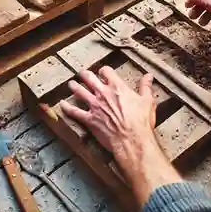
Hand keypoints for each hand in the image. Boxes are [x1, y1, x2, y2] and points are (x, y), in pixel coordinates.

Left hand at [61, 67, 180, 206]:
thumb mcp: (147, 101)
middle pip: (89, 78)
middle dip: (85, 74)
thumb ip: (146, 87)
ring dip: (74, 86)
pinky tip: (62, 105)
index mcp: (117, 87)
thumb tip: (148, 76)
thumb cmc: (141, 122)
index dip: (103, 71)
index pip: (106, 71)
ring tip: (71, 84)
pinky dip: (67, 108)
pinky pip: (75, 112)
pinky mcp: (89, 119)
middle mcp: (103, 93)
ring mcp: (95, 106)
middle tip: (82, 73)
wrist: (132, 140)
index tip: (103, 72)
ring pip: (80, 91)